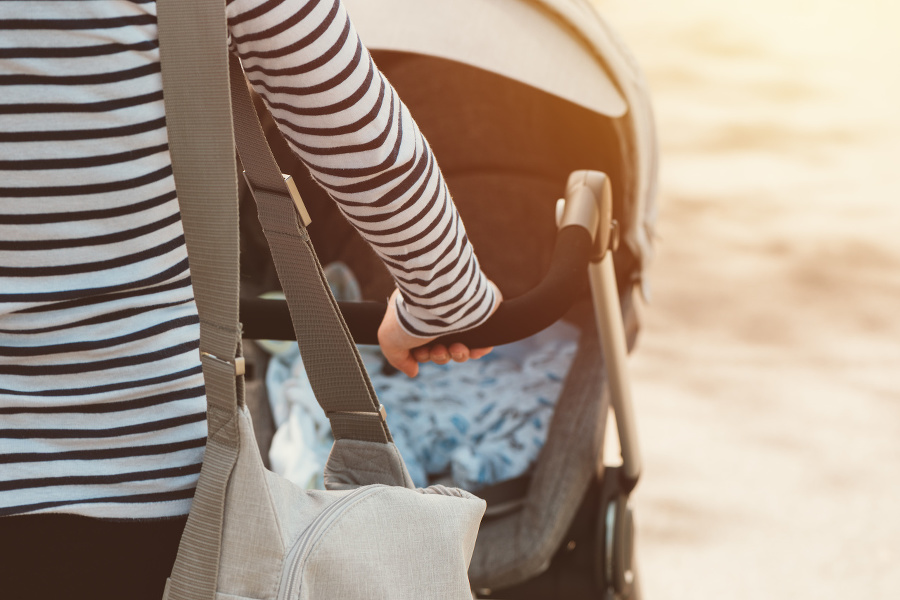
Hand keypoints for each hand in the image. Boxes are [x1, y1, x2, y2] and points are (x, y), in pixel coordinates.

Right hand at [377, 283, 501, 376]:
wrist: (439, 299)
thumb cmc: (410, 316)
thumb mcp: (389, 340)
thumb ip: (397, 358)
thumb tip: (413, 370)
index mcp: (417, 314)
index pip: (422, 343)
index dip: (422, 355)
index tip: (420, 353)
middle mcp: (438, 312)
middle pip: (442, 347)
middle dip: (440, 356)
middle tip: (438, 350)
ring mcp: (460, 313)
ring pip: (462, 345)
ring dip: (458, 354)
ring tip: (457, 348)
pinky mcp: (480, 313)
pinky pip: (484, 338)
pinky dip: (479, 349)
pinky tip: (472, 350)